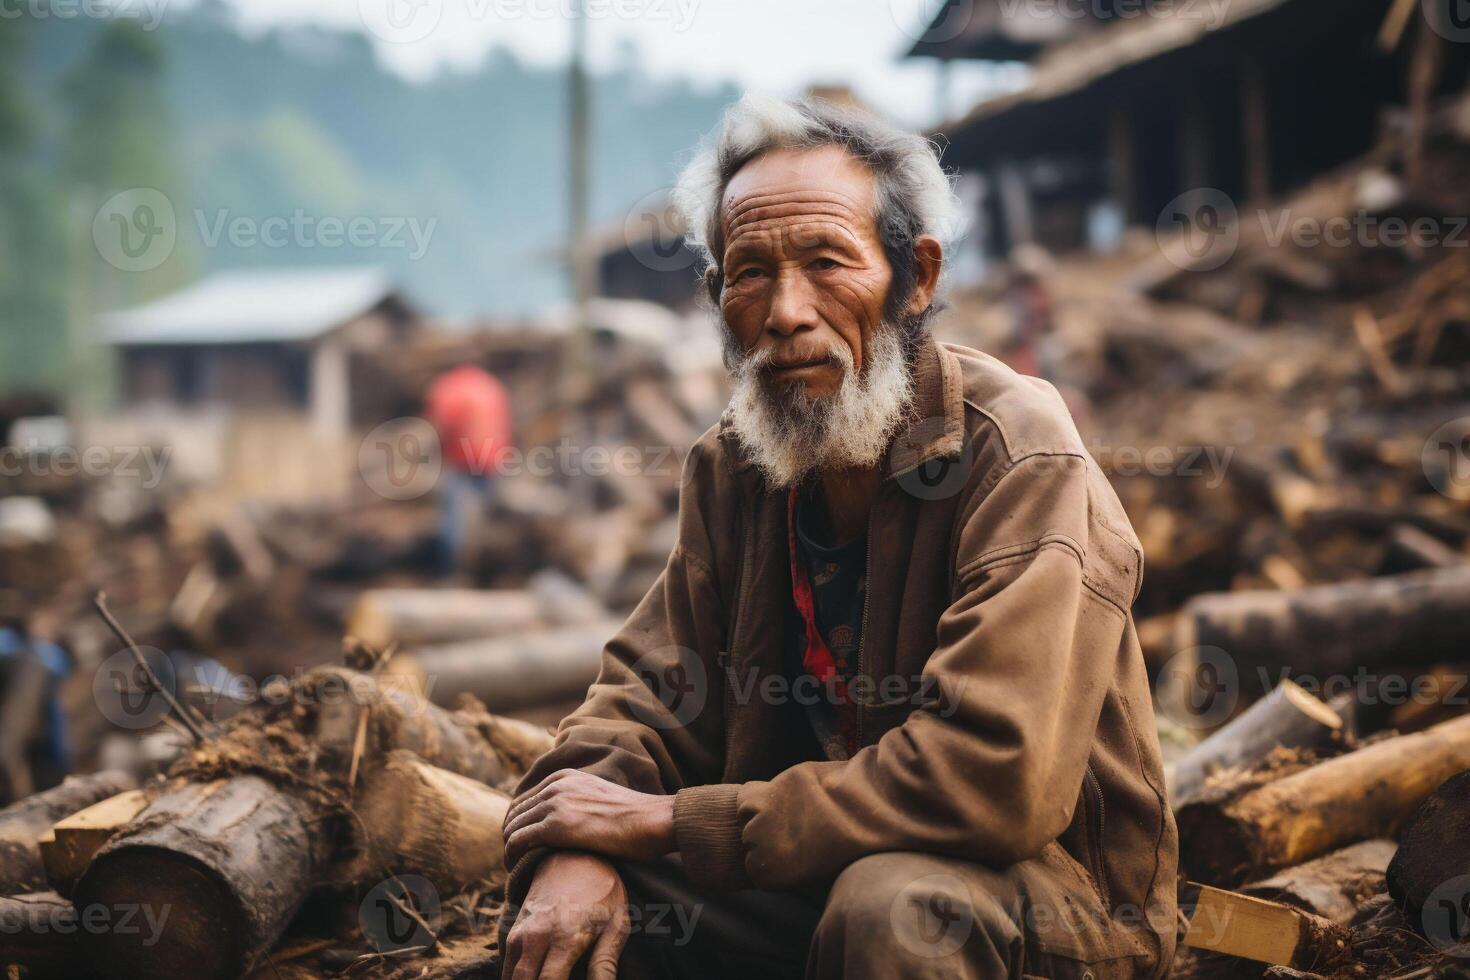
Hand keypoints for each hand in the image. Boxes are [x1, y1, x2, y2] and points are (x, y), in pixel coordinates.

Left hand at [503, 769, 675, 867]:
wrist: (651, 821)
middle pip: (515, 812)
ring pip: (512, 828)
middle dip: (511, 835)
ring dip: (509, 849)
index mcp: (565, 776)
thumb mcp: (600, 796)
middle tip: (515, 857)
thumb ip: (581, 802)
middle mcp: (555, 786)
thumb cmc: (635, 817)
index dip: (518, 822)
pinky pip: (518, 842)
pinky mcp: (555, 827)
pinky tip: (515, 869)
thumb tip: (574, 822)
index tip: (520, 842)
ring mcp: (554, 804)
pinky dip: (511, 856)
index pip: (525, 799)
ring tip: (514, 867)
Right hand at [503, 851, 627, 979]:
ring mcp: (520, 932)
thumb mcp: (616, 925)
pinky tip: (537, 976)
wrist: (575, 853)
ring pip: (510, 978)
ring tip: (549, 978)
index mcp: (565, 938)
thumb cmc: (604, 891)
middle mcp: (536, 937)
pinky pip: (507, 965)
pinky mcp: (513, 929)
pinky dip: (516, 978)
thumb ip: (606, 964)